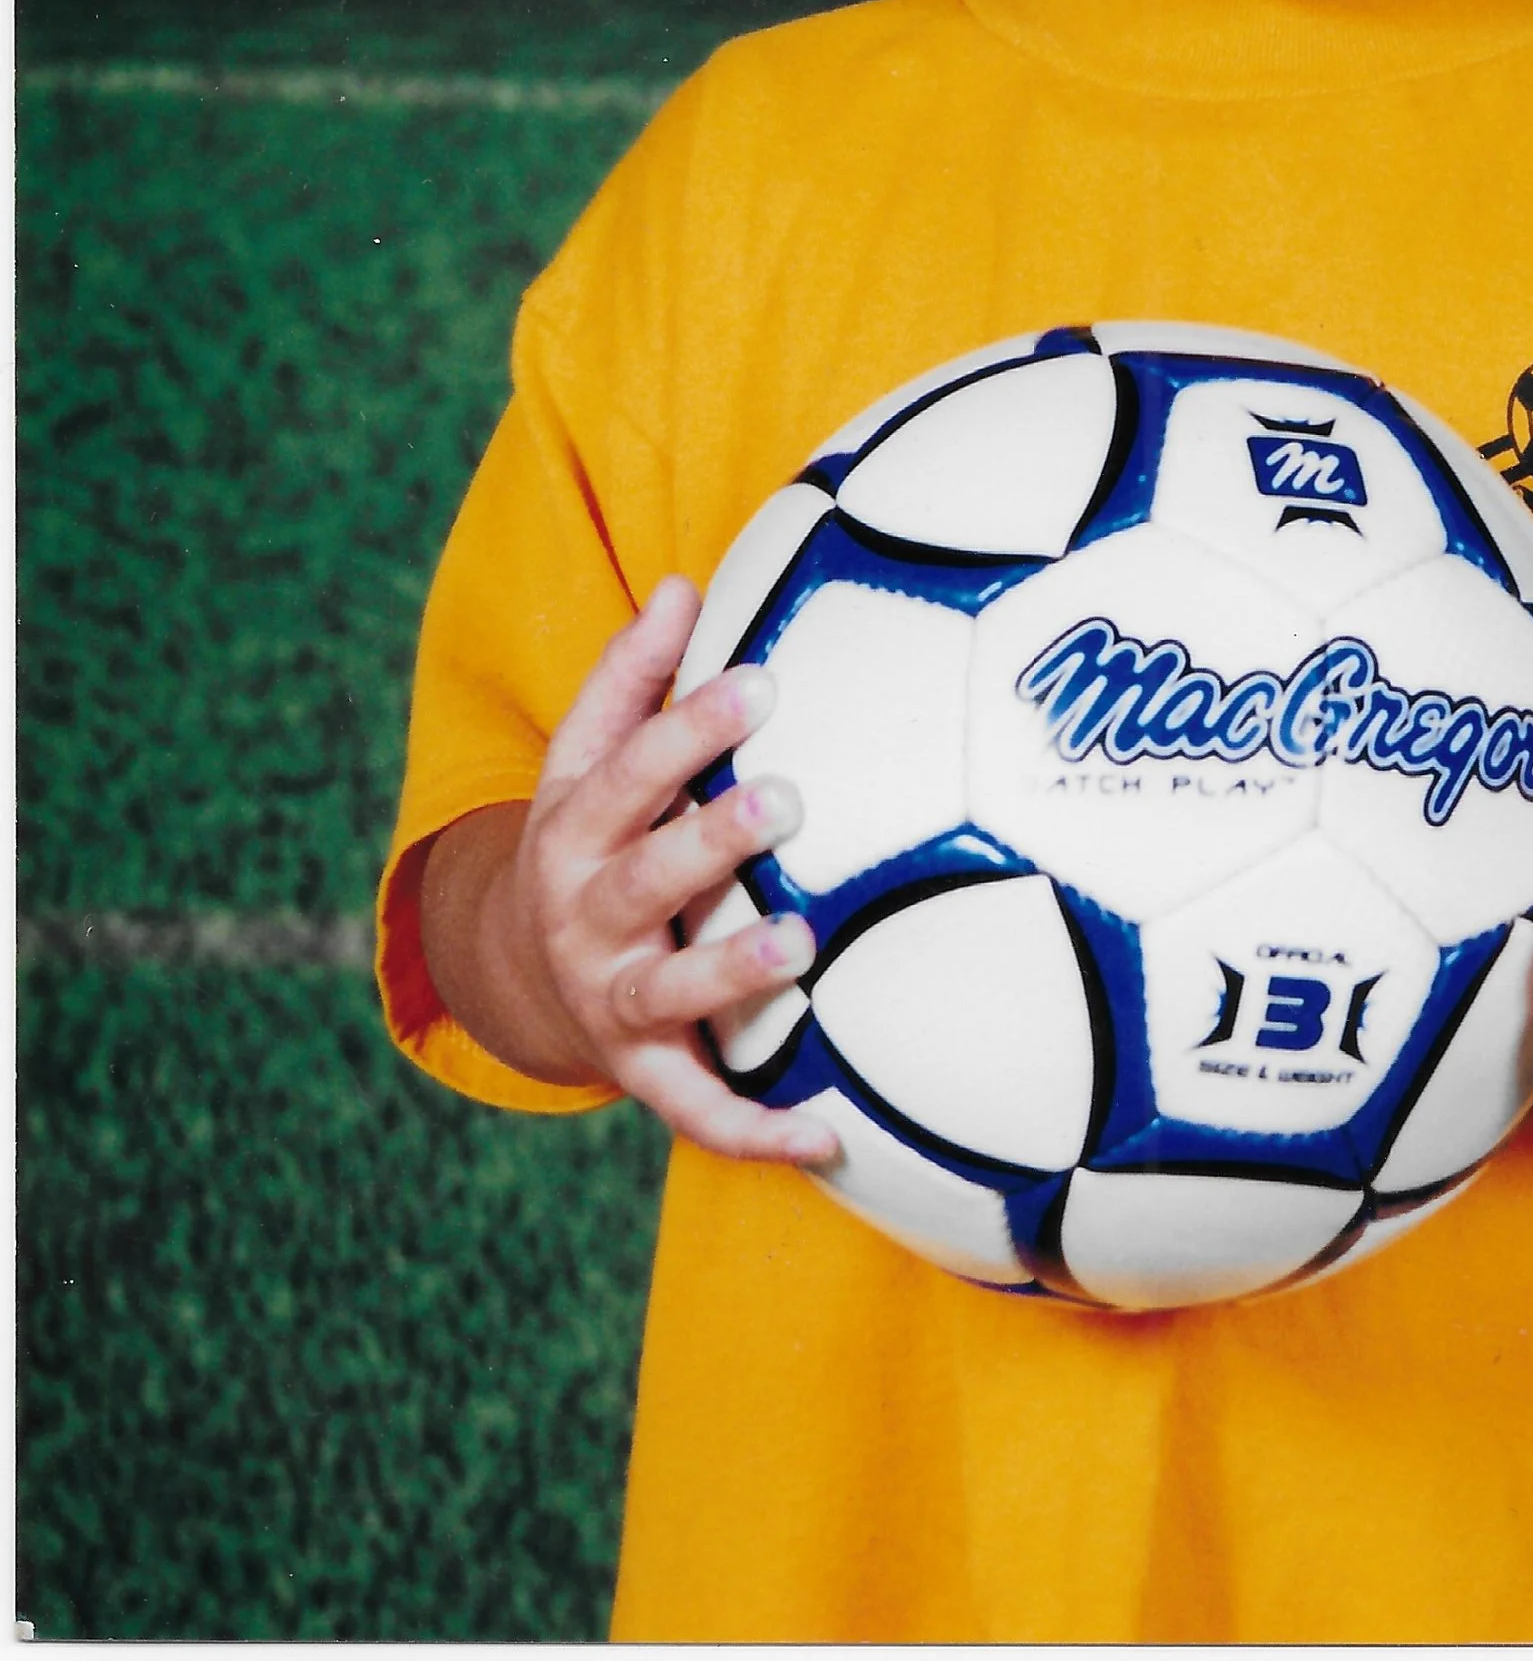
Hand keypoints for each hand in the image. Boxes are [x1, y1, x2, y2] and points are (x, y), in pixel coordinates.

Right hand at [421, 576, 843, 1165]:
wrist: (517, 968)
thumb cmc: (589, 834)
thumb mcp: (585, 757)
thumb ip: (631, 676)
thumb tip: (684, 583)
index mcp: (574, 828)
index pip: (628, 771)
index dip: (688, 728)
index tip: (761, 682)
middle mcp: (585, 917)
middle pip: (646, 878)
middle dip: (711, 841)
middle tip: (786, 801)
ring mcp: (612, 999)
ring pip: (669, 992)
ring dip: (731, 972)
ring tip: (799, 941)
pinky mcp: (645, 1070)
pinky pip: (700, 1110)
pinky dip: (758, 1130)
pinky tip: (833, 1133)